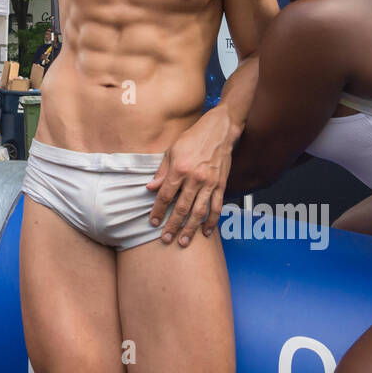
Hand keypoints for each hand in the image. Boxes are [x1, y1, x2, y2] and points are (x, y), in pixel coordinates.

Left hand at [145, 107, 234, 245]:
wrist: (219, 130)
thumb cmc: (193, 138)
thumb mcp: (171, 151)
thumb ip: (162, 172)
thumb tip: (150, 188)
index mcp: (179, 169)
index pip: (165, 195)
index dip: (158, 210)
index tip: (153, 222)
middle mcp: (194, 178)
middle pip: (181, 208)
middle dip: (173, 226)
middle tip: (165, 239)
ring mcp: (210, 183)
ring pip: (199, 212)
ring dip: (190, 229)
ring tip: (183, 242)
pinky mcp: (221, 185)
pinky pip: (217, 207)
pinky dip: (212, 222)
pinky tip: (206, 232)